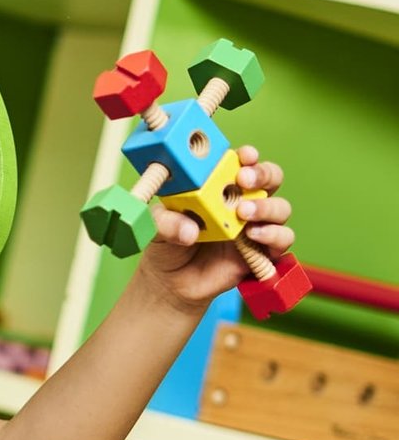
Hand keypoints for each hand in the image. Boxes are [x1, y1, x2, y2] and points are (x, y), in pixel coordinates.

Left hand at [137, 145, 295, 312]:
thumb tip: (189, 231)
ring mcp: (255, 225)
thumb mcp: (157, 228)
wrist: (171, 282)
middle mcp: (243, 201)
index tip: (243, 156)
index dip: (248, 156)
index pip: (242, 163)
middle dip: (263, 174)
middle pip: (271, 178)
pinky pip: (282, 240)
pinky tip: (253, 236)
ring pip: (280, 208)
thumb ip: (166, 222)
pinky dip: (274, 236)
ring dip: (266, 208)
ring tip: (243, 214)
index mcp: (220, 186)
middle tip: (244, 181)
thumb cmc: (167, 244)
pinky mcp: (262, 251)